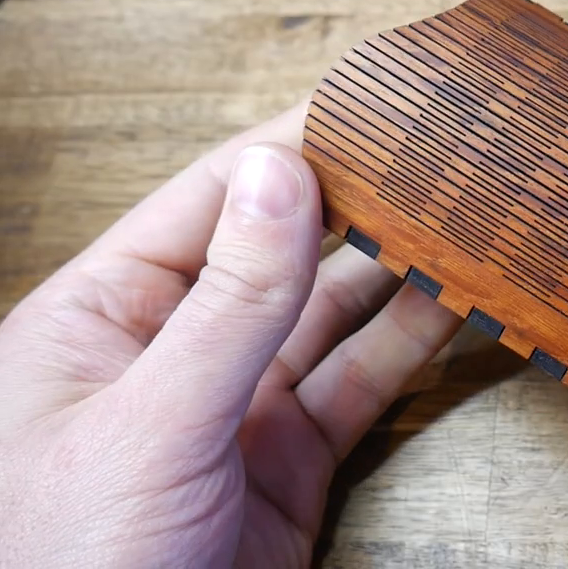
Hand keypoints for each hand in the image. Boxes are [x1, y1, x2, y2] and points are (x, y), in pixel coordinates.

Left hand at [0, 101, 462, 566]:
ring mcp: (234, 405)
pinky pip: (359, 385)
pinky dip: (411, 346)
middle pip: (281, 250)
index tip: (371, 107)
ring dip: (398, 271)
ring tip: (464, 221)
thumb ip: (225, 306)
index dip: (293, 148)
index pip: (211, 199)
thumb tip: (278, 176)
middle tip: (437, 158)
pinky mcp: (286, 461)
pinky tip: (455, 305)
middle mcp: (172, 349)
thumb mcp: (148, 424)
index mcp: (103, 315)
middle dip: (358, 206)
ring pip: (332, 315)